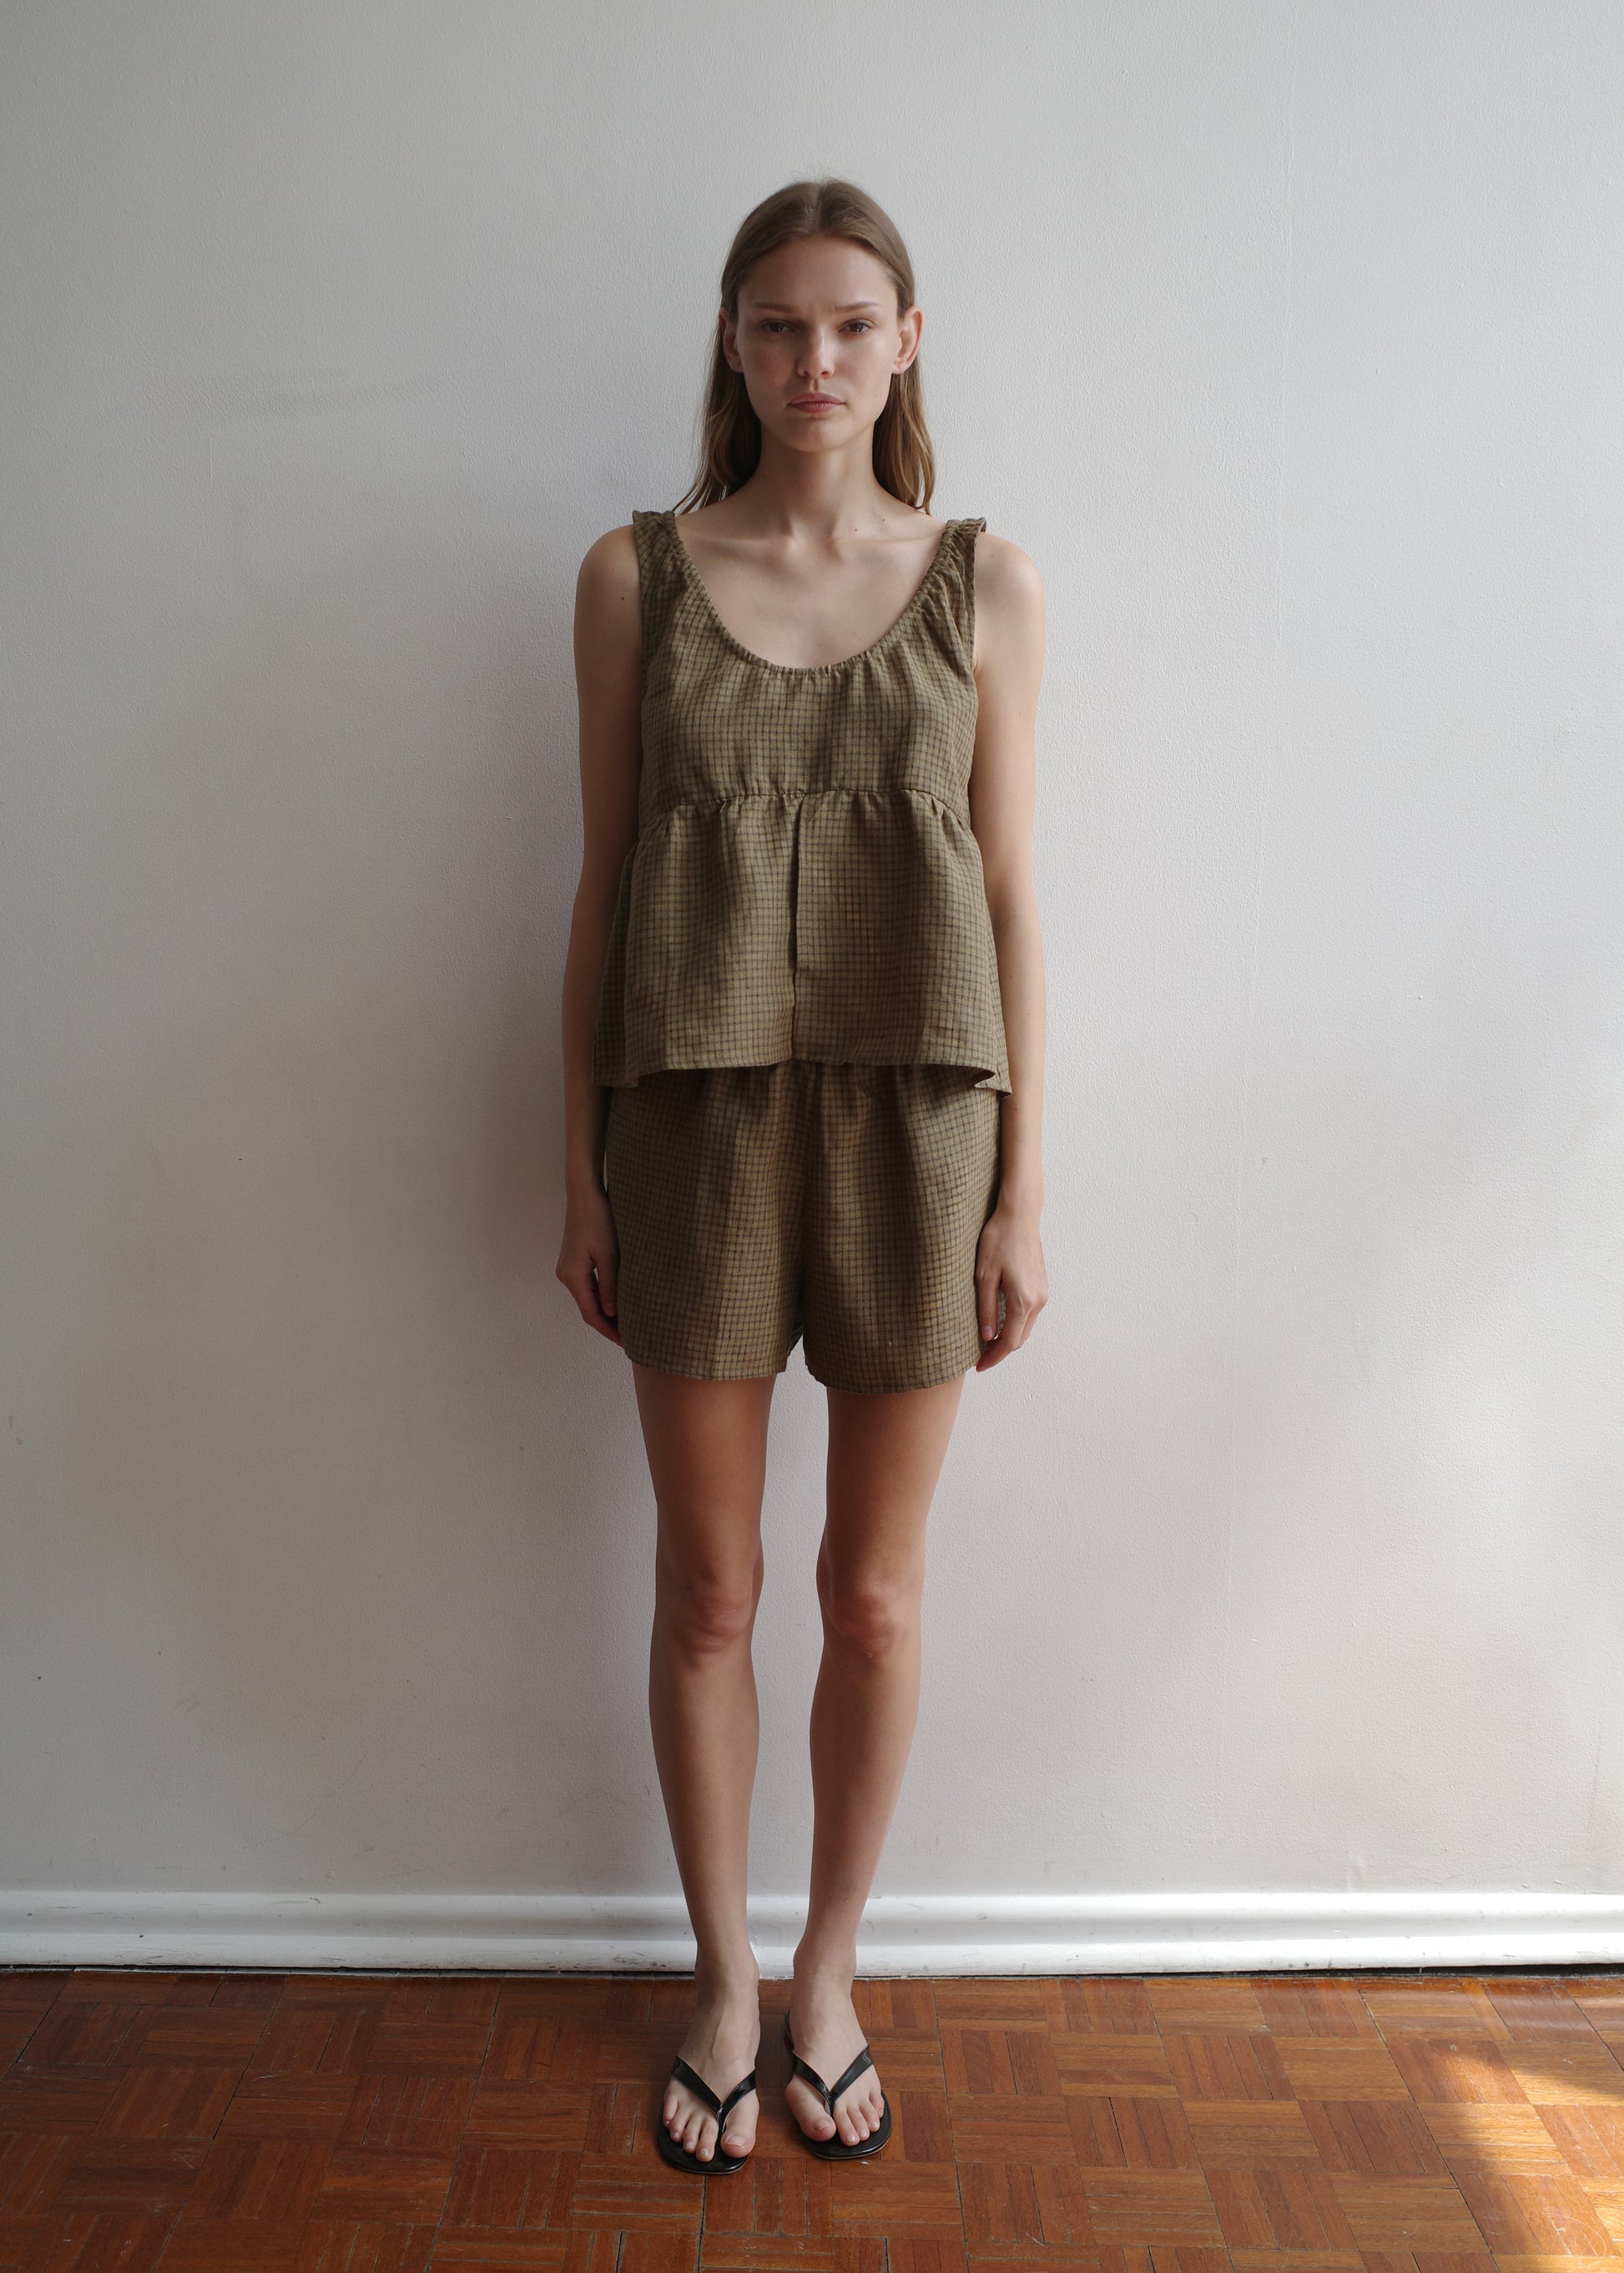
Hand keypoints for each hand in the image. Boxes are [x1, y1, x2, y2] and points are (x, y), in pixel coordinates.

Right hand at [557, 1185, 622, 1344]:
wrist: (584, 1195)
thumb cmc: (598, 1221)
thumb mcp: (609, 1256)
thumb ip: (610, 1286)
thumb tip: (611, 1312)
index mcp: (573, 1277)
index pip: (591, 1314)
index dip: (608, 1330)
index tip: (625, 1342)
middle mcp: (566, 1276)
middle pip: (588, 1308)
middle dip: (607, 1323)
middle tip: (630, 1336)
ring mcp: (567, 1268)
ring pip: (588, 1298)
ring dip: (605, 1311)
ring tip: (627, 1321)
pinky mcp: (573, 1261)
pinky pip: (587, 1286)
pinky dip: (601, 1297)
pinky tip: (616, 1301)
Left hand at [973, 1196, 1046, 1368]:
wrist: (1019, 1216)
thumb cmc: (998, 1240)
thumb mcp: (984, 1276)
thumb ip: (987, 1309)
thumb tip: (987, 1337)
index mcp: (1023, 1301)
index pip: (1009, 1342)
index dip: (994, 1358)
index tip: (978, 1366)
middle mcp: (1038, 1300)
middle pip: (1020, 1338)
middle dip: (1000, 1351)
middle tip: (979, 1357)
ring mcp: (1042, 1293)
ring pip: (1025, 1327)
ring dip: (1008, 1338)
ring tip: (986, 1343)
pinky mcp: (1042, 1285)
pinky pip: (1029, 1314)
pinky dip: (1015, 1324)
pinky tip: (999, 1323)